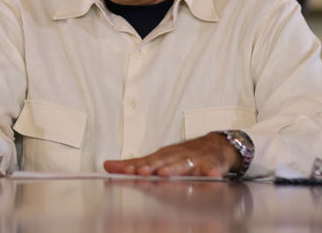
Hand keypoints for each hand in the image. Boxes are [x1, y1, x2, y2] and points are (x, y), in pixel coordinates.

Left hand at [103, 132, 241, 176]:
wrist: (214, 146)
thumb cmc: (182, 155)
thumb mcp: (157, 158)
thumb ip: (133, 164)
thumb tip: (106, 165)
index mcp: (162, 156)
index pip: (146, 162)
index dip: (135, 167)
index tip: (123, 171)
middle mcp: (176, 157)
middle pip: (163, 162)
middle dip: (152, 167)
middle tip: (141, 172)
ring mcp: (194, 160)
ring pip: (184, 165)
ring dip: (175, 168)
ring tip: (165, 173)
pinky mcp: (212, 164)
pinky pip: (212, 169)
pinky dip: (211, 172)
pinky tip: (211, 175)